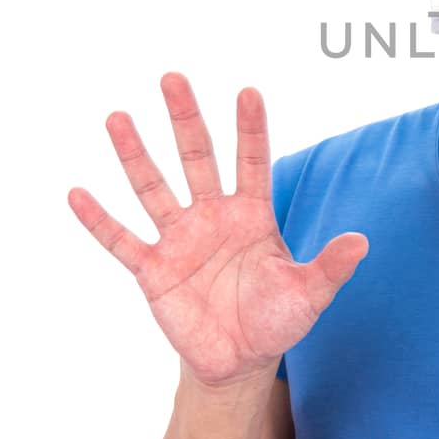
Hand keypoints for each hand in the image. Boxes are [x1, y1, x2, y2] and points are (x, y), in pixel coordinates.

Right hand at [69, 72, 368, 387]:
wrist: (240, 361)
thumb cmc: (277, 320)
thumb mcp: (309, 294)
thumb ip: (331, 266)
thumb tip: (362, 241)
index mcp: (253, 214)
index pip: (252, 161)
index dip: (250, 129)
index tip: (248, 91)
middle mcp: (213, 216)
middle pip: (197, 158)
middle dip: (185, 119)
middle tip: (172, 77)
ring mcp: (180, 239)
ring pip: (154, 188)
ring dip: (134, 155)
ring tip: (117, 118)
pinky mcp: (153, 270)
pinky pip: (121, 240)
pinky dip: (98, 219)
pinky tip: (76, 192)